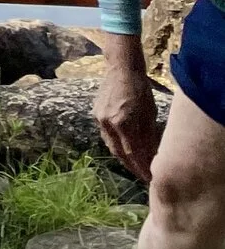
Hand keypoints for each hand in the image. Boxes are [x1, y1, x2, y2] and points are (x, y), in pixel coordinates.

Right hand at [96, 37, 162, 179]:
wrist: (121, 69)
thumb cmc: (140, 90)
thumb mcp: (150, 114)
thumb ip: (148, 136)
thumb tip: (152, 156)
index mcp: (123, 123)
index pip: (133, 153)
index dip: (141, 168)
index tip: (150, 178)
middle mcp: (108, 123)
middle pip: (119, 153)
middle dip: (131, 166)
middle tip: (143, 175)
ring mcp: (99, 118)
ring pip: (110, 145)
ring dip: (123, 156)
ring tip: (135, 164)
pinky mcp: (96, 114)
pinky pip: (106, 135)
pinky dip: (116, 144)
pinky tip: (124, 147)